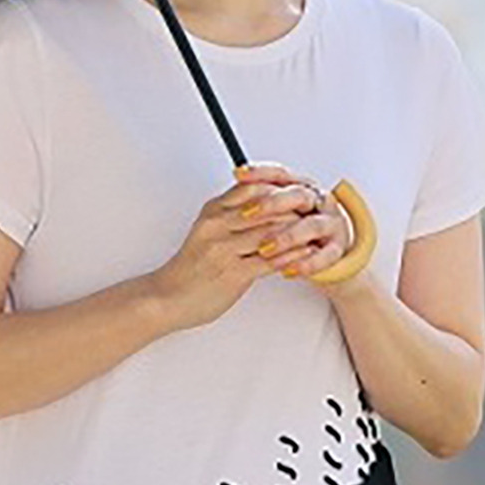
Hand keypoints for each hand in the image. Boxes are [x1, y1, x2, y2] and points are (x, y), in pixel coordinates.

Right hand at [150, 175, 312, 331]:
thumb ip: (231, 215)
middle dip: (293, 207)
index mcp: (212, 210)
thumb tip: (262, 202)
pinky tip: (305, 255)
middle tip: (314, 207)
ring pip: (270, 232)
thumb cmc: (190, 266)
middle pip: (265, 207)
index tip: (297, 190)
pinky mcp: (232, 273)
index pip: (252, 187)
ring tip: (316, 229)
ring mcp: (224, 249)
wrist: (168, 297)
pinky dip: (291, 257)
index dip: (279, 188)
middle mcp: (217, 225)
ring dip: (297, 231)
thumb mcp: (207, 230)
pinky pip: (269, 261)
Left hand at [235, 162, 362, 293]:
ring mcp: (330, 224)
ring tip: (264, 248)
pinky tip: (287, 269)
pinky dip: (306, 264)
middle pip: (298, 195)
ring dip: (287, 237)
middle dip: (272, 203)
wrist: (326, 250)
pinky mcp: (337, 249)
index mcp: (300, 185)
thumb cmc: (296, 225)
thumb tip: (236, 176)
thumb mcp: (275, 209)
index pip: (280, 173)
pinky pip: (325, 256)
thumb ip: (257, 195)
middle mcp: (317, 200)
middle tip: (248, 212)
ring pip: (312, 226)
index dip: (259, 173)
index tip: (239, 175)